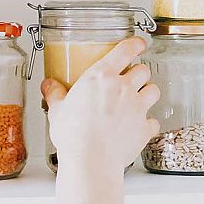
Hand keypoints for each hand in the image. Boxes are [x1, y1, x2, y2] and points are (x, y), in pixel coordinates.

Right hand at [41, 37, 159, 173]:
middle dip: (140, 72)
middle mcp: (124, 88)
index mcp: (101, 77)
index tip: (138, 43)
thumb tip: (49, 85)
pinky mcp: (144, 127)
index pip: (125, 50)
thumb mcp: (58, 110)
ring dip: (148, 93)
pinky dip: (148, 123)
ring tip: (140, 99)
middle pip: (143, 70)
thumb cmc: (74, 134)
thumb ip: (55, 94)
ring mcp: (137, 107)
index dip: (135, 44)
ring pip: (154, 91)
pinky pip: (153, 121)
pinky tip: (139, 127)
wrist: (91, 160)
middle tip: (132, 79)